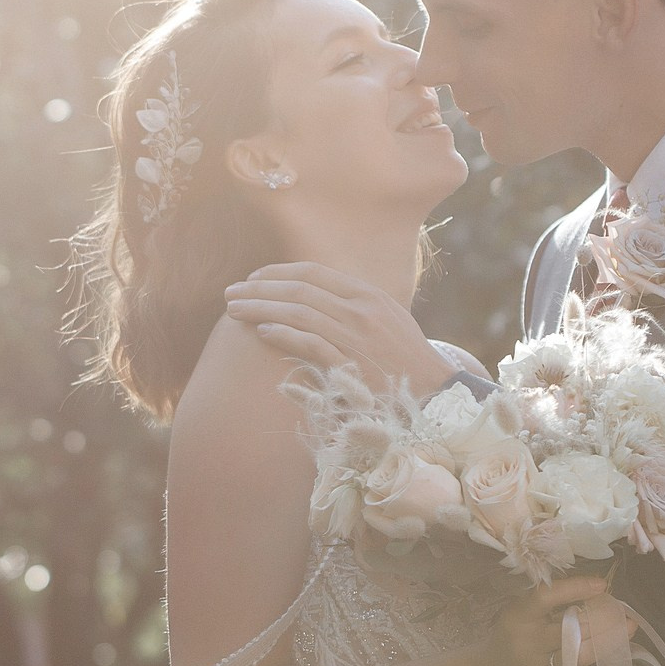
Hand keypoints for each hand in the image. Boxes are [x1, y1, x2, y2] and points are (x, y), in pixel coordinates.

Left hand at [224, 262, 456, 392]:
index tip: (254, 278)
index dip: (277, 272)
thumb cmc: (406, 359)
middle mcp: (360, 309)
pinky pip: (310, 342)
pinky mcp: (351, 364)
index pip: (313, 272)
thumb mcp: (387, 319)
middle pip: (298, 288)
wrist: (433, 394)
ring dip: (260, 308)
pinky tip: (262, 331)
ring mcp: (355, 336)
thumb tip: (317, 297)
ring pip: (298, 311)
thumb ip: (354, 305)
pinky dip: (284, 333)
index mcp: (367, 294)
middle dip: (258, 288)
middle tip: (231, 292)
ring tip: (234, 310)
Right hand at [476, 575, 636, 665]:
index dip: (576, 588)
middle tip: (624, 612)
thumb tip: (593, 591)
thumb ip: (548, 606)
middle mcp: (526, 641)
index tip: (602, 585)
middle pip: (571, 627)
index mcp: (518, 616)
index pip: (547, 596)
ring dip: (608, 642)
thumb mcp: (518, 617)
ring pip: (579, 654)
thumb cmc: (509, 642)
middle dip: (603, 619)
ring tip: (629, 630)